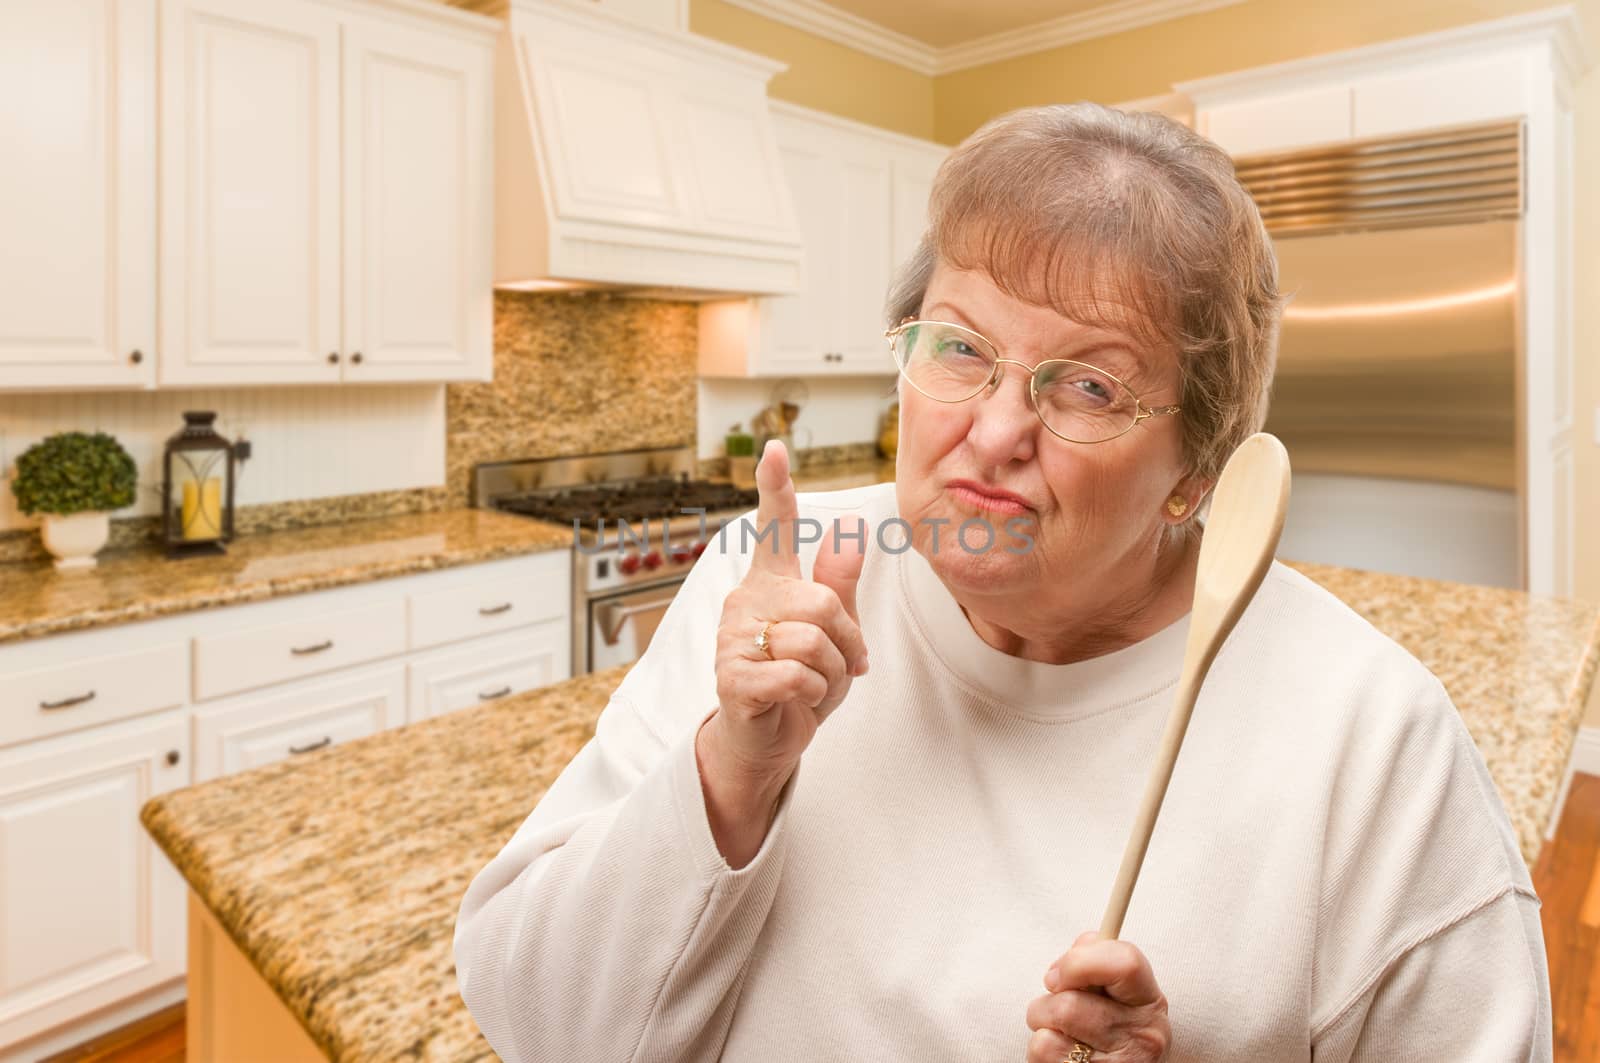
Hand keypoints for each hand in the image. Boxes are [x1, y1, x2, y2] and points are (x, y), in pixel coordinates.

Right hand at [697, 440, 868, 864]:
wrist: (766, 741)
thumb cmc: (800, 682)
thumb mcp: (833, 633)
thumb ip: (838, 584)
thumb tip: (850, 528)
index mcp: (770, 583)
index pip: (771, 527)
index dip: (774, 486)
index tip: (773, 447)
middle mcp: (744, 601)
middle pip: (821, 602)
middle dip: (848, 641)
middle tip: (846, 666)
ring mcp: (732, 640)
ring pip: (812, 641)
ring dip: (832, 673)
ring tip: (817, 686)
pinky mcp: (732, 679)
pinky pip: (794, 676)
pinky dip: (812, 695)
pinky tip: (798, 700)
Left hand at [1025, 932, 1170, 1061]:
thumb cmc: (1110, 1030)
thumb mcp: (1115, 994)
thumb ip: (1093, 963)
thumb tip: (1059, 969)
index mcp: (1149, 1001)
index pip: (1124, 963)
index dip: (1079, 962)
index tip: (1058, 975)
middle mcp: (1142, 1036)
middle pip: (1069, 1004)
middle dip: (1047, 1004)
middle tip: (1058, 1014)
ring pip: (1047, 1033)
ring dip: (1042, 1031)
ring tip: (1062, 1038)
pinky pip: (1041, 1055)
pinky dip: (1040, 1056)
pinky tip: (1062, 1059)